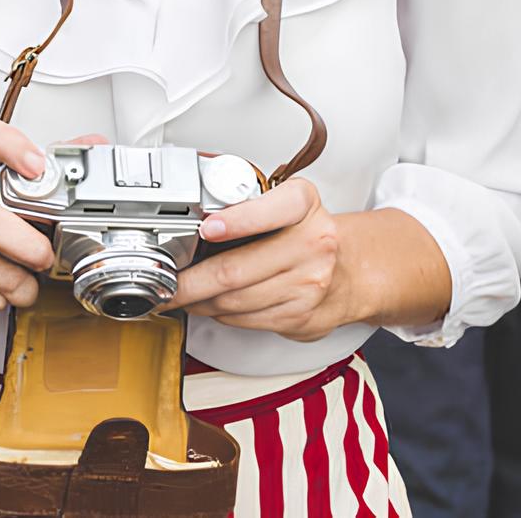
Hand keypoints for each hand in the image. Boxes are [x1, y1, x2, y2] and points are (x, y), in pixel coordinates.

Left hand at [170, 178, 348, 339]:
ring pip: (235, 301)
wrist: (354, 270)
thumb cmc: (309, 233)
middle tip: (166, 282)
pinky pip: (246, 319)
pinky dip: (220, 314)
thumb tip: (194, 220)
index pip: (270, 210)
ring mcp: (309, 283)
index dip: (236, 221)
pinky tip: (211, 306)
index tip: (206, 228)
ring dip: (200, 301)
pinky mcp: (301, 316)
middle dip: (190, 282)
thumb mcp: (288, 202)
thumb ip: (250, 204)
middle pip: (236, 269)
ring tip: (183, 295)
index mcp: (303, 204)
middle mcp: (312, 243)